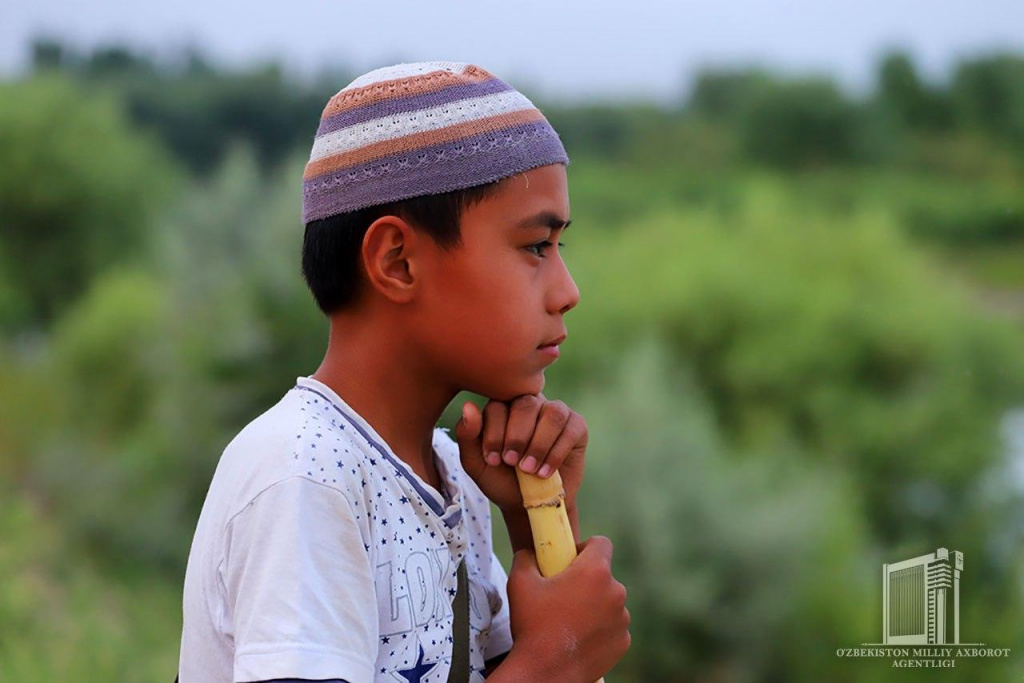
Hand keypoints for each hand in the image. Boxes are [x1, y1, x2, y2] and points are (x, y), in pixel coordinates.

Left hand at [454, 393, 587, 513]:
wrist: (527, 504)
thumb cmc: (500, 479)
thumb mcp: (476, 463)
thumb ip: (467, 435)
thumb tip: (469, 406)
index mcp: (503, 407)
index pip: (498, 405)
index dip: (494, 433)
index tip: (493, 460)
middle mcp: (530, 403)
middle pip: (526, 404)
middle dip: (517, 437)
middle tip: (512, 463)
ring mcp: (555, 412)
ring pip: (552, 413)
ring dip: (538, 444)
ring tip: (528, 469)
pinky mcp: (576, 426)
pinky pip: (570, 429)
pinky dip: (556, 453)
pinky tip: (544, 472)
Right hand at [503, 536, 630, 681]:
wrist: (544, 673)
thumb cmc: (532, 625)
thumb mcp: (520, 582)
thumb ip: (527, 557)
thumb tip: (530, 552)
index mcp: (595, 572)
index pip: (602, 543)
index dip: (584, 547)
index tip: (569, 560)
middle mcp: (616, 592)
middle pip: (604, 575)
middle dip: (586, 580)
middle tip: (562, 594)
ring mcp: (622, 619)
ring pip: (609, 601)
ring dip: (593, 605)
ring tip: (568, 620)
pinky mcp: (623, 642)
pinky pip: (612, 626)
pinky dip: (599, 628)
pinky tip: (578, 637)